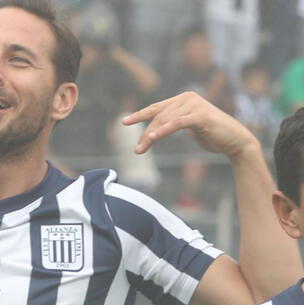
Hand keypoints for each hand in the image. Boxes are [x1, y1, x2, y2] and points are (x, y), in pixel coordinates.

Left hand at [122, 92, 258, 158]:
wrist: (236, 141)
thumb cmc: (212, 135)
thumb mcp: (189, 126)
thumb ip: (175, 121)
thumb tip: (158, 125)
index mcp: (183, 98)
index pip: (156, 107)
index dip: (139, 115)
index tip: (124, 122)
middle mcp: (187, 98)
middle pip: (158, 116)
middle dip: (144, 133)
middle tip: (137, 150)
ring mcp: (194, 105)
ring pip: (164, 121)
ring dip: (150, 136)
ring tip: (141, 149)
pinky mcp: (200, 115)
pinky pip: (176, 123)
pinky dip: (163, 130)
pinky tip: (152, 137)